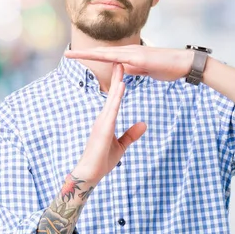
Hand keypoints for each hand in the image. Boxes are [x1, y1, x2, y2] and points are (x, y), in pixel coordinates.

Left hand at [64, 45, 193, 81]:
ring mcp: (134, 53)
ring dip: (90, 53)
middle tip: (67, 54)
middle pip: (102, 52)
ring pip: (107, 53)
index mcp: (130, 56)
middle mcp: (130, 51)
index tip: (77, 57)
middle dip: (84, 53)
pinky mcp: (141, 57)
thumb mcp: (146, 70)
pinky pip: (120, 58)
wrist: (183, 63)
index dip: (91, 56)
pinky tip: (96, 57)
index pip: (106, 56)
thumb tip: (123, 70)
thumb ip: (134, 69)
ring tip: (74, 54)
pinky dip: (107, 58)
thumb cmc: (168, 67)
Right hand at [72, 63, 146, 183]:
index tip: (123, 70)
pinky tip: (121, 86)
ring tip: (121, 66)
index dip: (119, 83)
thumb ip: (131, 134)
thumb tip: (144, 125)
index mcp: (107, 120)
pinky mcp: (103, 127)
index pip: (115, 98)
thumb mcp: (121, 146)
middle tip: (121, 59)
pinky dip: (117, 97)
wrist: (90, 174)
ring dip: (116, 82)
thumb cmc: (102, 160)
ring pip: (112, 98)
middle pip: (112, 93)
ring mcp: (102, 121)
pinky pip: (112, 109)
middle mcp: (103, 117)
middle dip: (117, 76)